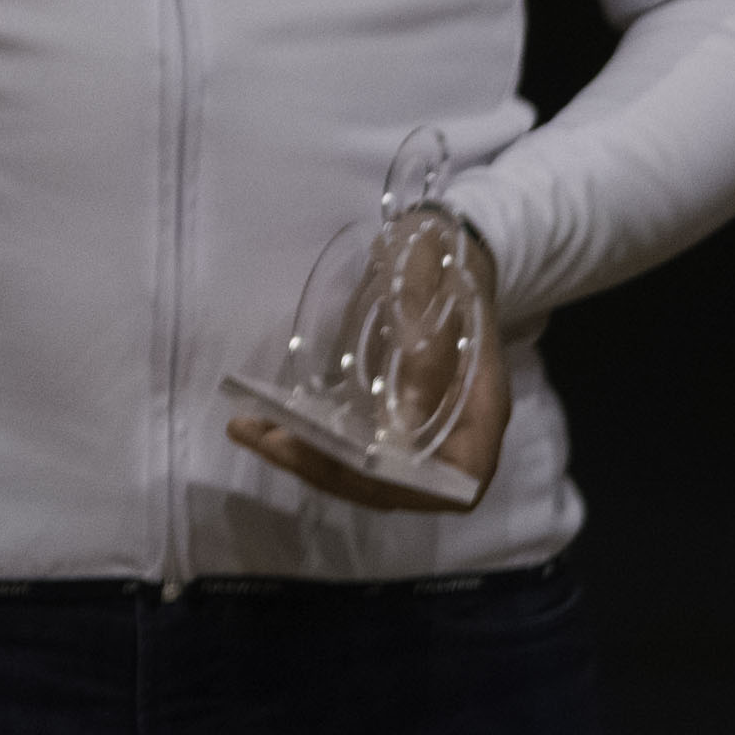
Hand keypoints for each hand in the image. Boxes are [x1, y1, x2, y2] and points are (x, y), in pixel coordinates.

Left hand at [228, 231, 509, 512]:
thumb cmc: (440, 263)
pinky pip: (347, 447)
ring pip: (364, 472)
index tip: (347, 464)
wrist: (435, 249)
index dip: (403, 485)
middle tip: (271, 441)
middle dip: (329, 469)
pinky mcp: (383, 421)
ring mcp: (416, 432)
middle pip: (396, 485)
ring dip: (306, 459)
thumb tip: (401, 404)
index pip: (456, 483)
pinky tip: (261, 422)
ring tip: (251, 431)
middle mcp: (453, 437)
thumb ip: (423, 340)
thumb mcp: (431, 288)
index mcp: (483, 412)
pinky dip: (306, 440)